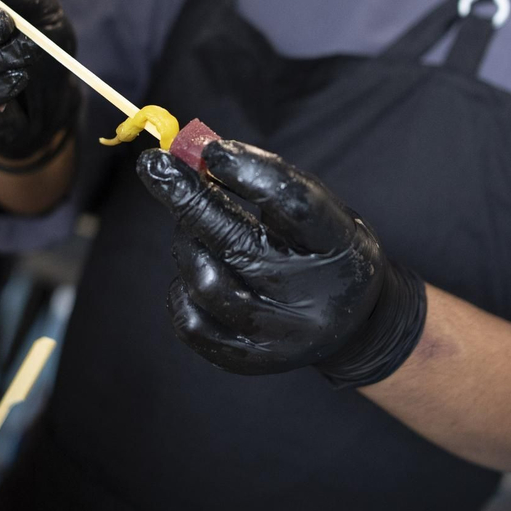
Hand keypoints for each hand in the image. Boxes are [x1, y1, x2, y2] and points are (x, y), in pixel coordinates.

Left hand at [137, 140, 426, 386]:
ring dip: (186, 241)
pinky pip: (192, 324)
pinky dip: (180, 289)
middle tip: (155, 164)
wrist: (354, 324)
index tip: (210, 149)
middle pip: (238, 245)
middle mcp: (313, 297)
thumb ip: (269, 179)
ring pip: (207, 281)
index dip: (251, 172)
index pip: (295, 205)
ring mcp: (281, 335)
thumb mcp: (321, 208)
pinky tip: (192, 268)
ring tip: (190, 225)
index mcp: (342, 247)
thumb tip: (198, 152)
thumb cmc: (324, 249)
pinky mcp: (252, 360)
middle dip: (188, 198)